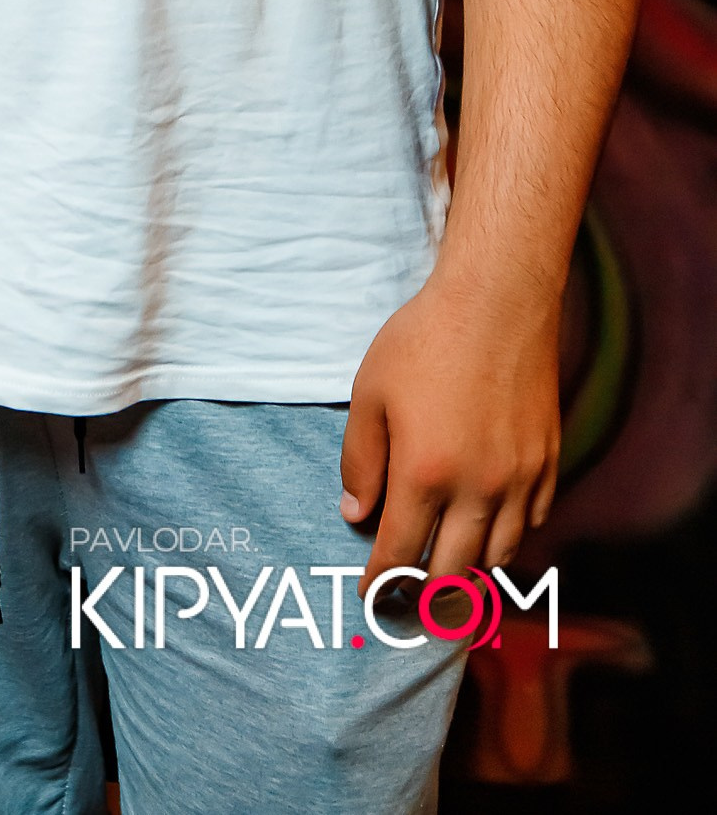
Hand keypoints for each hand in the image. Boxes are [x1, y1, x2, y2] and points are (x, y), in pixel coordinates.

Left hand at [339, 272, 561, 590]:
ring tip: (447, 575)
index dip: (382, 582)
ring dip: (470, 573)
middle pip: (453, 571)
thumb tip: (356, 514)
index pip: (401, 554)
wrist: (498, 302)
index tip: (370, 595)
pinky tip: (490, 532)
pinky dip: (508, 538)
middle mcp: (478, 489)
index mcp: (425, 474)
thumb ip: (360, 460)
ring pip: (498, 556)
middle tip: (407, 602)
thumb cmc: (424, 340)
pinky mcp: (547, 464)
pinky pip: (531, 524)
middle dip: (426, 595)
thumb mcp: (370, 392)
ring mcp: (519, 480)